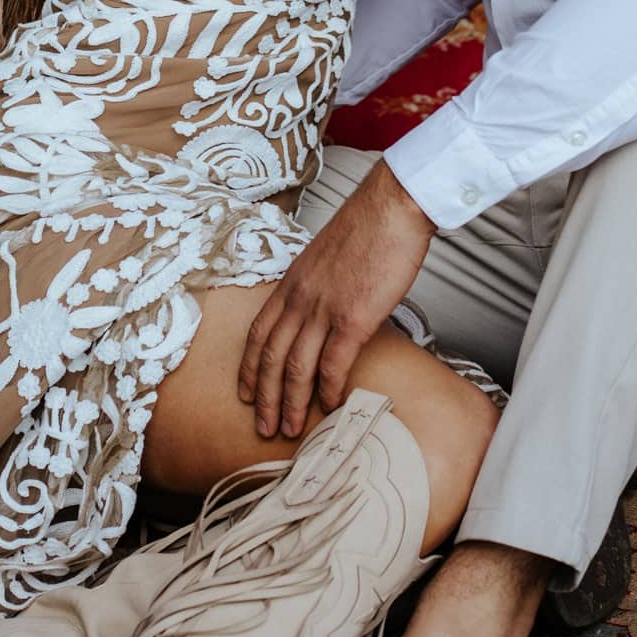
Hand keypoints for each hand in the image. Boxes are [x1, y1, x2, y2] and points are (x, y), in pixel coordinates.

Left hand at [237, 162, 434, 438]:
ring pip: (295, 366)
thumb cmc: (369, 226)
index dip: (249, 366)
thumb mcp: (327, 254)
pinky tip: (330, 407)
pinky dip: (328, 390)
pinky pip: (333, 363)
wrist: (391, 206)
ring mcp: (324, 308)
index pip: (259, 330)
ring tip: (289, 430)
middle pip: (270, 355)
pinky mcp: (353, 318)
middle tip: (262, 427)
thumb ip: (318, 284)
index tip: (245, 392)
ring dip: (290, 403)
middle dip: (263, 397)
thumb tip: (323, 307)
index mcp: (292, 281)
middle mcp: (300, 297)